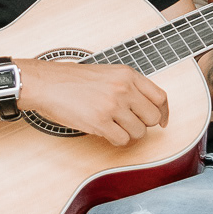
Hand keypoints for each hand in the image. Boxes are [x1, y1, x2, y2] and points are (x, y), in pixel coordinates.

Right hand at [17, 59, 169, 145]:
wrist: (48, 84)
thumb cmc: (73, 80)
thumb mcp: (108, 73)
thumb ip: (129, 86)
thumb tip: (147, 106)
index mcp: (128, 74)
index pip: (160, 97)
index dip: (164, 113)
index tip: (162, 121)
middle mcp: (124, 88)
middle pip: (153, 117)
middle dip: (143, 124)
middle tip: (129, 123)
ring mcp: (113, 105)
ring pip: (139, 132)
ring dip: (128, 133)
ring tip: (113, 126)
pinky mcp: (100, 122)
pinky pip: (122, 140)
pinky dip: (115, 140)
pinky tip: (105, 131)